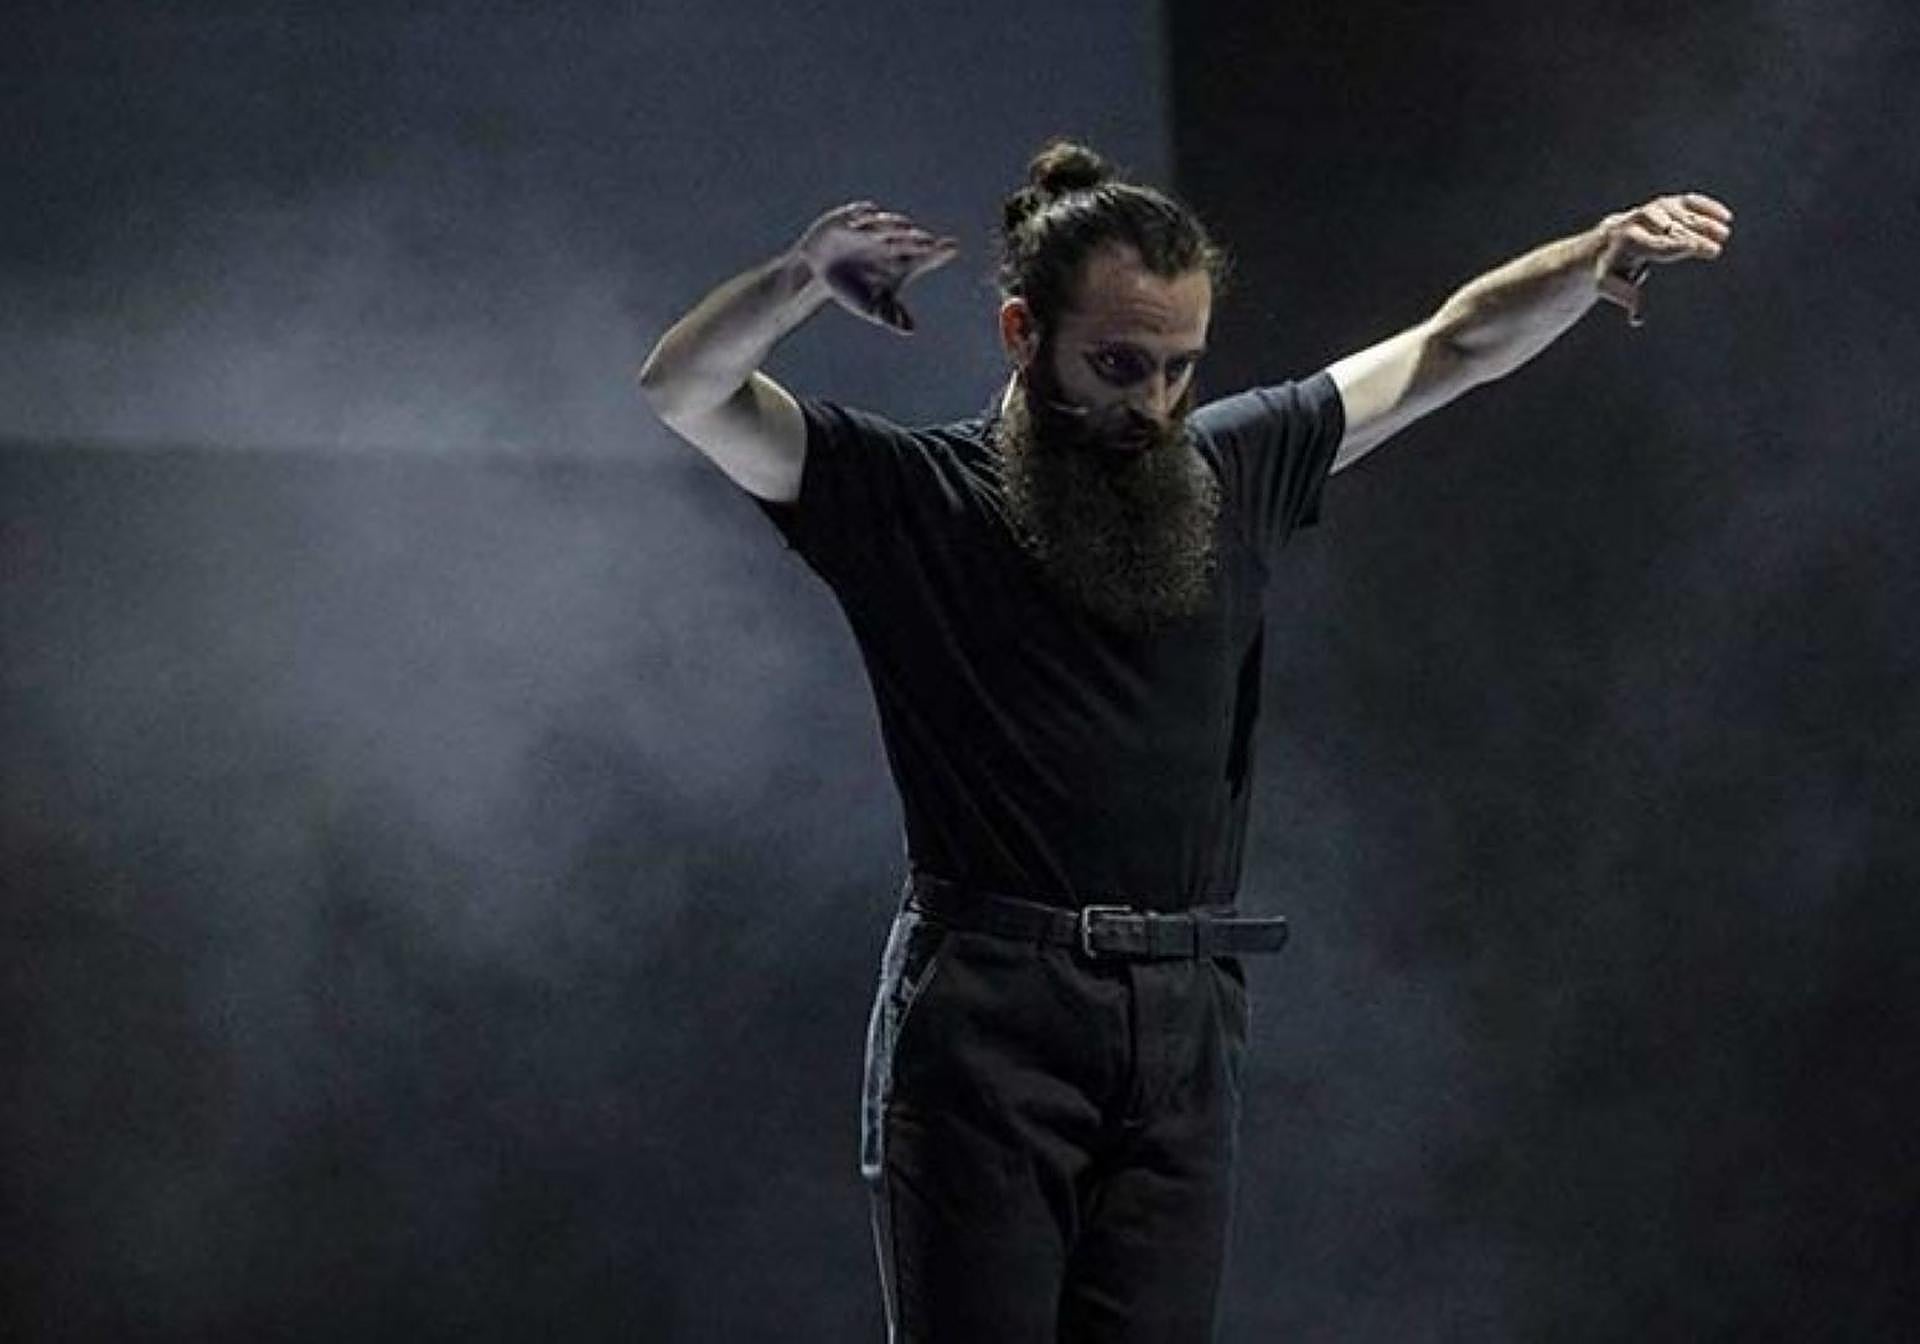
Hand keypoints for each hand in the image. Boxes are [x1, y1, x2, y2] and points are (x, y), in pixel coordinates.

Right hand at [793, 201, 959, 334]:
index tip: (952, 247)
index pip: (926, 255)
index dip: (939, 251)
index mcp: (902, 261)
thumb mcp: (870, 307)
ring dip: (891, 226)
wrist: (820, 274)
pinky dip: (860, 215)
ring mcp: (872, 228)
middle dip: (916, 239)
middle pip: (908, 238)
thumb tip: (910, 330)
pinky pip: (858, 212)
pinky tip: (860, 219)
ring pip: (886, 223)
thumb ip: (890, 316)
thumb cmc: (853, 290)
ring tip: (898, 228)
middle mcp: (891, 240)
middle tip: (927, 242)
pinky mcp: (850, 218)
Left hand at [1594, 193, 1734, 325]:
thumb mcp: (1609, 285)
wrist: (1608, 240)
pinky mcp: (1667, 203)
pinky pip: (1689, 201)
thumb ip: (1626, 298)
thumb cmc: (1612, 267)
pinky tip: (1725, 217)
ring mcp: (1655, 208)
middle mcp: (1641, 220)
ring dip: (1705, 221)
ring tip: (1724, 233)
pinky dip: (1707, 206)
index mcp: (1629, 240)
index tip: (1699, 248)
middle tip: (1717, 246)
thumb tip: (1637, 319)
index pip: (1659, 243)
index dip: (1681, 245)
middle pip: (1674, 229)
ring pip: (1684, 213)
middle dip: (1696, 236)